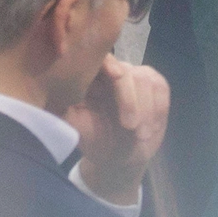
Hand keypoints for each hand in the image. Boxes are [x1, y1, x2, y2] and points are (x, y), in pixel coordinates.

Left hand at [64, 55, 168, 205]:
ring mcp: (135, 75)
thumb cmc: (96, 142)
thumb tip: (57, 99)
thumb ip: (66, 113)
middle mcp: (112, 71)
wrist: (122, 156)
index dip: (108, 63)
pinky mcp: (155, 82)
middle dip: (129, 99)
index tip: (115, 75)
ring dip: (145, 110)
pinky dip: (157, 110)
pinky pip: (160, 88)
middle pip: (124, 70)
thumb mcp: (77, 131)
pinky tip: (150, 129)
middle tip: (130, 127)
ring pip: (144, 79)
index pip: (97, 60)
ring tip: (141, 135)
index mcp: (88, 79)